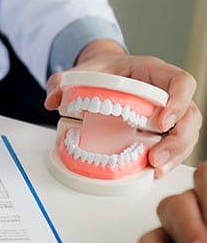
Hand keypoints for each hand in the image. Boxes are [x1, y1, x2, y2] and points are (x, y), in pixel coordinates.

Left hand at [45, 39, 201, 176]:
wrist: (107, 74)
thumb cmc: (103, 71)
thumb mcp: (83, 71)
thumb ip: (63, 81)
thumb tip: (52, 100)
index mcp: (153, 72)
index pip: (181, 81)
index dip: (178, 101)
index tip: (161, 122)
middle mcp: (167, 92)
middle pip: (190, 114)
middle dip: (178, 139)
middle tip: (156, 157)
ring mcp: (169, 111)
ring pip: (188, 132)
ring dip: (176, 154)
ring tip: (156, 169)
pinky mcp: (163, 128)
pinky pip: (175, 143)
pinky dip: (168, 159)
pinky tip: (154, 171)